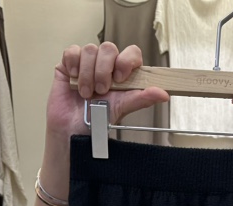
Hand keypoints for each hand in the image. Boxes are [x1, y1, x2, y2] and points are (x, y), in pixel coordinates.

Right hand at [46, 43, 168, 139]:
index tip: (120, 77)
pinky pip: (72, 51)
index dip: (126, 60)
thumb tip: (163, 94)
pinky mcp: (69, 64)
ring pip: (90, 49)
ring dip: (88, 73)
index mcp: (122, 74)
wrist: (73, 131)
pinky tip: (74, 79)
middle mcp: (106, 66)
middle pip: (109, 48)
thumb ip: (141, 98)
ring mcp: (87, 64)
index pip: (131, 53)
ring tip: (86, 93)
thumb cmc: (97, 122)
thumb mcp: (122, 109)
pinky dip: (73, 64)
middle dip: (104, 70)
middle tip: (101, 91)